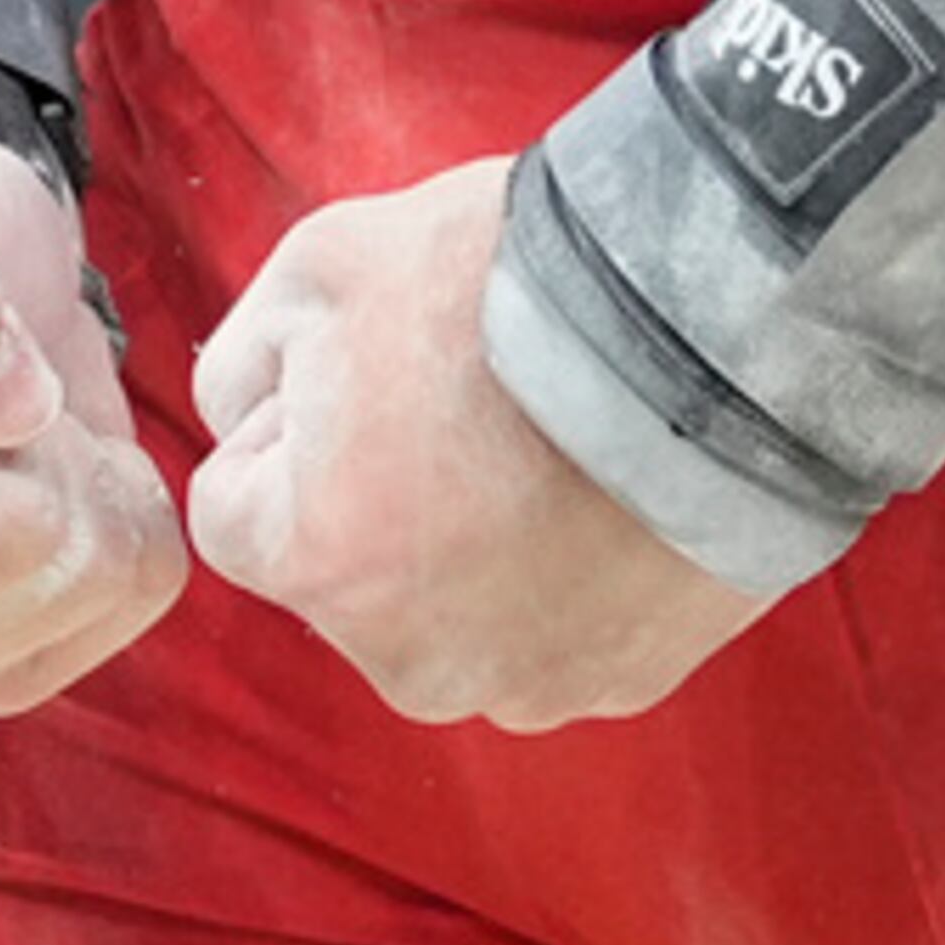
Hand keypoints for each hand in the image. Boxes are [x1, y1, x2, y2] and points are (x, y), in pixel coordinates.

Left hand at [184, 157, 778, 731]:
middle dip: (380, 492)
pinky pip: (559, 632)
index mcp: (317, 562)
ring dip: (474, 542)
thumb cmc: (505, 282)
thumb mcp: (320, 261)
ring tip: (548, 435)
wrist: (708, 322)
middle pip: (349, 571)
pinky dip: (570, 571)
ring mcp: (526, 683)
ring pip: (452, 612)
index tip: (367, 369)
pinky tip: (607, 482)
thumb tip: (244, 416)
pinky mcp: (625, 681)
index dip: (288, 425)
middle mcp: (408, 659)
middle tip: (465, 393)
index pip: (236, 512)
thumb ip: (242, 357)